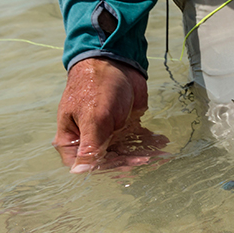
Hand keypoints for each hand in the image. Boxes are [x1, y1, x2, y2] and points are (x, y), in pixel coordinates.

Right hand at [53, 57, 168, 172]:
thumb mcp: (93, 117)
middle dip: (129, 161)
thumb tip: (79, 173)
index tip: (124, 164)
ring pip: (126, 152)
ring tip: (161, 154)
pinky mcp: (125, 125)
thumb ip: (90, 146)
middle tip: (146, 158)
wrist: (116, 60)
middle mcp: (89, 139)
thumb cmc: (96, 85)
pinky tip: (161, 142)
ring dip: (143, 154)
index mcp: (72, 139)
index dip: (105, 168)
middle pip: (109, 161)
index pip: (87, 165)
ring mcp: (108, 133)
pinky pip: (137, 140)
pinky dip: (149, 142)